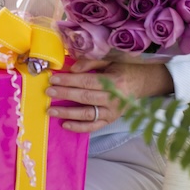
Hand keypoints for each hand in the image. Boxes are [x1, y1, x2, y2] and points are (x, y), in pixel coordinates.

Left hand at [45, 60, 173, 132]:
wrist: (141, 84)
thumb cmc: (122, 70)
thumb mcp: (110, 61)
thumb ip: (90, 63)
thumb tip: (71, 69)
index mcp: (114, 82)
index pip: (87, 82)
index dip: (69, 81)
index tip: (54, 79)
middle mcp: (114, 99)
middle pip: (85, 97)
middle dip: (65, 94)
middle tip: (48, 92)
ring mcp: (113, 112)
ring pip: (87, 115)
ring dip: (68, 113)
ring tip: (51, 111)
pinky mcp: (110, 121)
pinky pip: (93, 126)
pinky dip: (79, 127)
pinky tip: (64, 125)